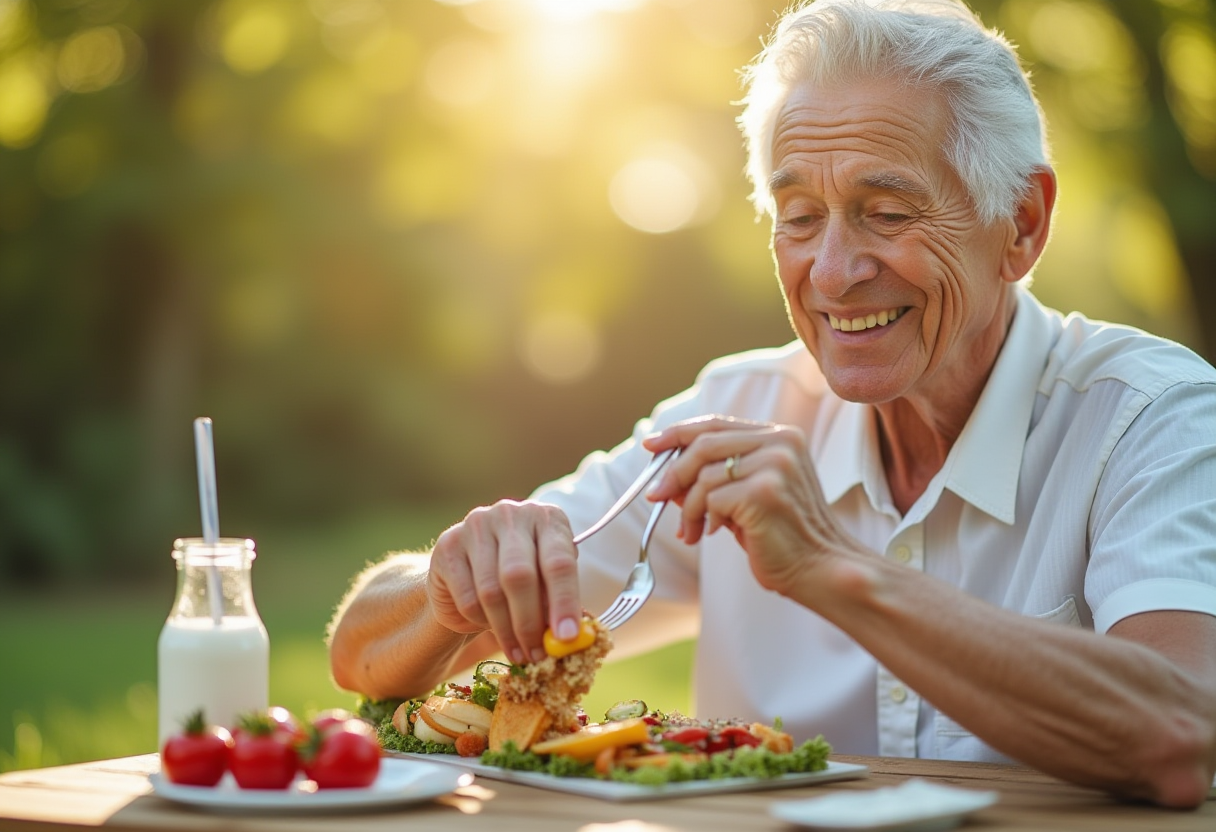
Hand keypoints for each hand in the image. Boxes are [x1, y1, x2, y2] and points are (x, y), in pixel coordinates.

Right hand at [428, 500, 582, 664]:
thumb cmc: (521, 579)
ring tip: (519, 652)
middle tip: (538, 654)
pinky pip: (467, 597)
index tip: (567, 637)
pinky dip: (480, 621)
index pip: (559, 561)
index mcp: (546, 518)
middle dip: (530, 622)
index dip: (564, 602)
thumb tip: (569, 639)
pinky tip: (489, 626)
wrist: (471, 571)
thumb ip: (557, 604)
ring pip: (491, 591)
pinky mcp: (448, 545)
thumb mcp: (547, 584)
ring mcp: (476, 526)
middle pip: (520, 575)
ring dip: (506, 630)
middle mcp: (511, 514)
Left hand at [643, 416, 866, 597]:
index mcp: (780, 436)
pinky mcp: (764, 490)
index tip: (651, 445)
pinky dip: (705, 519)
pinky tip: (716, 533)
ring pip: (704, 476)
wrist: (819, 570)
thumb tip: (665, 476)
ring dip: (689, 508)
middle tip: (657, 496)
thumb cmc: (782, 537)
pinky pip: (712, 499)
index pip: (717, 424)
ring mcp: (775, 464)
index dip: (679, 432)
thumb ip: (712, 479)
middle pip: (704, 444)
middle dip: (673, 472)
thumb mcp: (744, 498)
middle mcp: (780, 442)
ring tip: (692, 530)